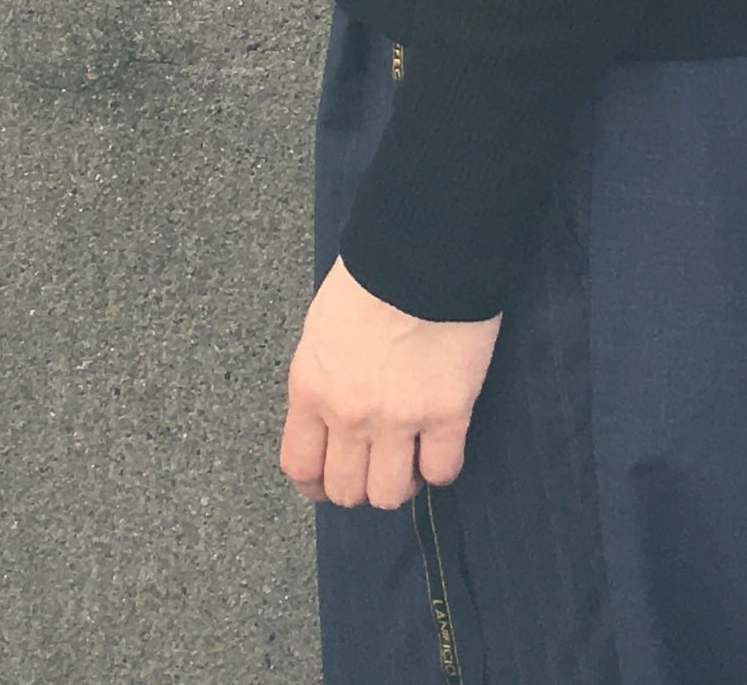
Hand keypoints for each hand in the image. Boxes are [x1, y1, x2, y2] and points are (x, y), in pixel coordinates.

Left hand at [280, 255, 503, 509]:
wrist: (423, 252)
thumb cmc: (373, 274)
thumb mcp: (323, 327)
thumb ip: (324, 377)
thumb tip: (332, 409)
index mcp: (311, 388)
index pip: (300, 467)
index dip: (317, 485)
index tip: (330, 482)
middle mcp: (348, 414)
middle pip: (346, 490)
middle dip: (361, 485)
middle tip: (378, 467)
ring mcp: (398, 419)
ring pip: (390, 493)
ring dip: (401, 483)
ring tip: (412, 460)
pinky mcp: (446, 414)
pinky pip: (441, 471)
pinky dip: (441, 467)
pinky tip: (443, 446)